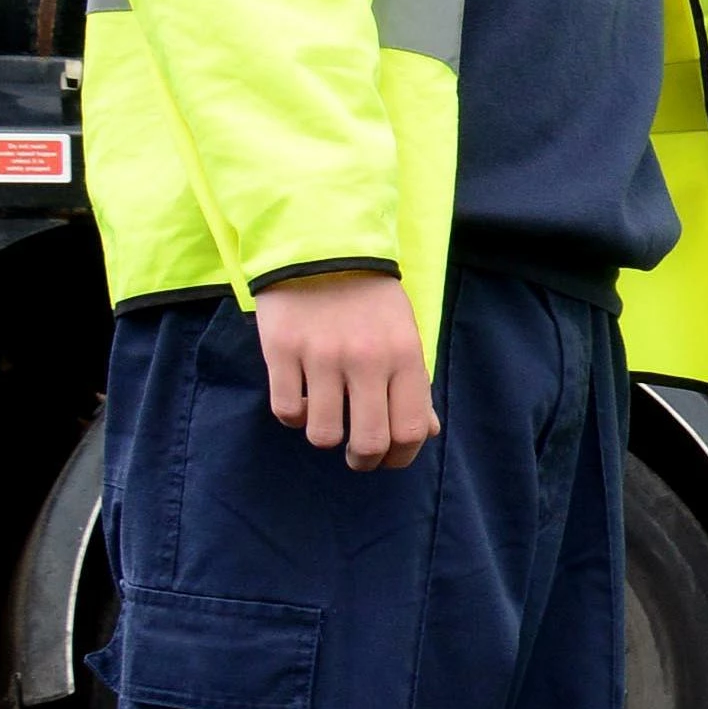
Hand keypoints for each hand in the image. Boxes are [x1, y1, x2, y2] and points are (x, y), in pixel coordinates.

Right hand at [254, 270, 431, 470]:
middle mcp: (366, 359)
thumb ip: (414, 385)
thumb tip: (425, 433)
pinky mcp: (282, 351)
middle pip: (368, 441)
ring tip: (328, 419)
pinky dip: (294, 416)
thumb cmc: (371, 299)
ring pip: (322, 433)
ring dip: (326, 435)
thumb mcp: (404, 335)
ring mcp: (322, 356)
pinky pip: (286, 411)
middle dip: (363, 461)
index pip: (411, 429)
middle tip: (356, 456)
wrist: (323, 247)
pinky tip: (303, 399)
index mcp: (404, 355)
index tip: (388, 459)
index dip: (400, 457)